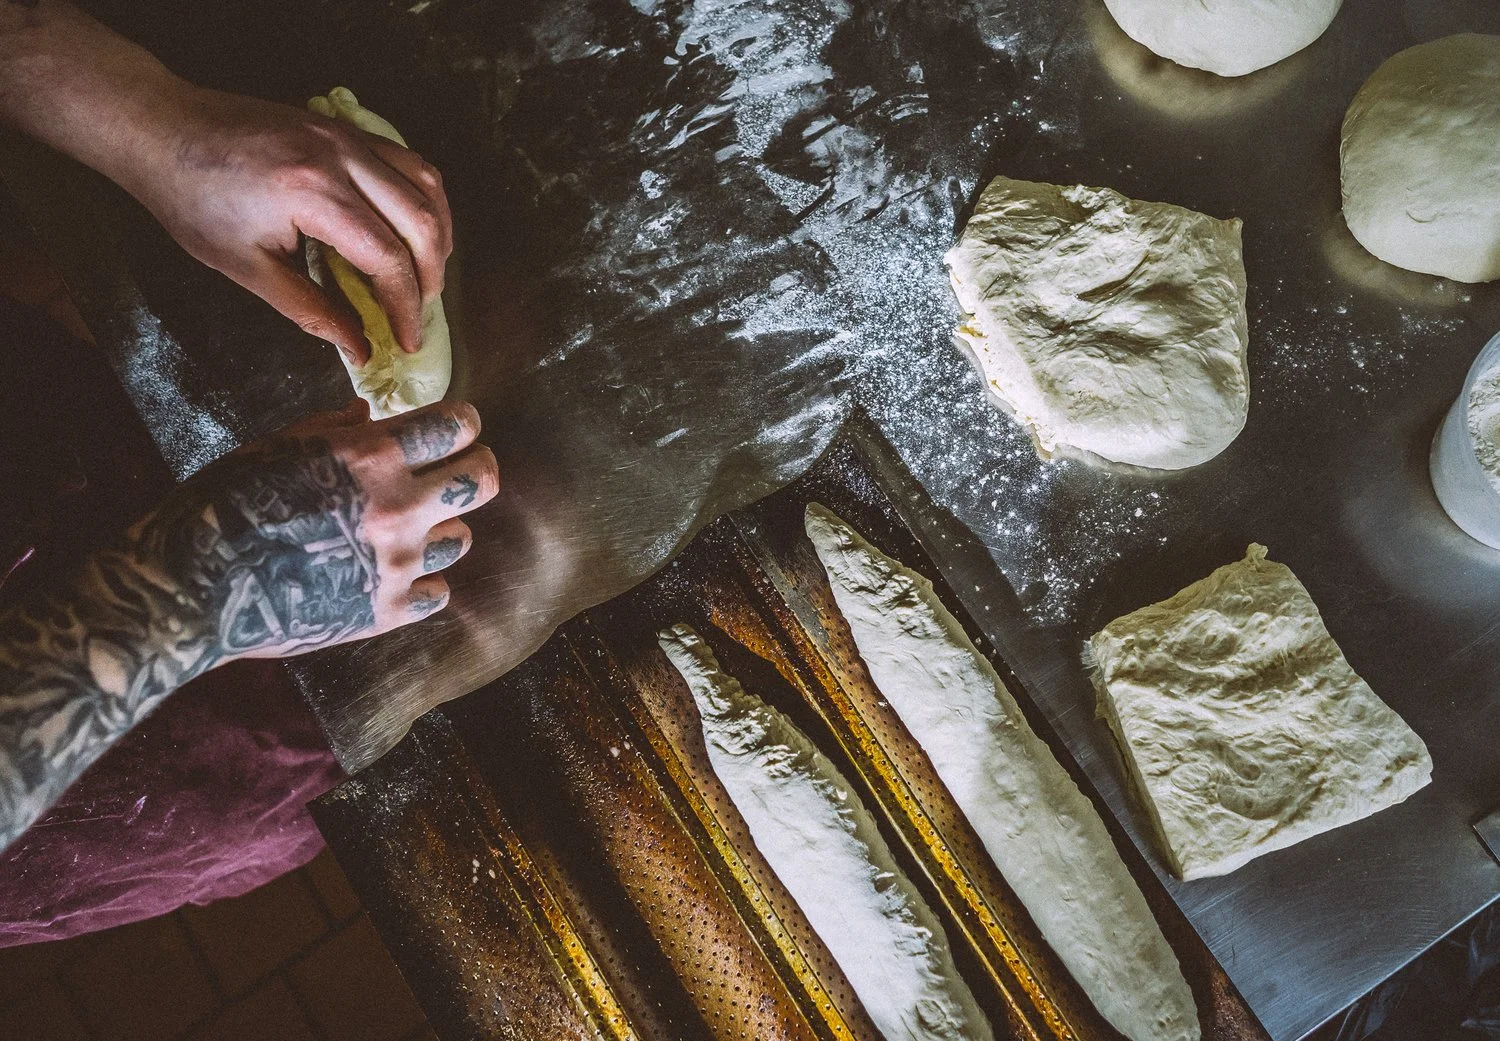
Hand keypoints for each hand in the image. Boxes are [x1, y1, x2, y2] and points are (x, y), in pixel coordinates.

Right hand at [0, 399, 494, 846]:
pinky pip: (438, 592)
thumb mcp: (275, 447)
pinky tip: (394, 574)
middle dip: (474, 467)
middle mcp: (396, 508)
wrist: (194, 590)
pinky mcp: (388, 612)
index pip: (457, 428)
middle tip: (458, 470)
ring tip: (407, 530)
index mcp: (370, 457)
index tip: (454, 428)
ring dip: (441, 529)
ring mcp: (396, 564)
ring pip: (462, 538)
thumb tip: (371, 413)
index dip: (461, 424)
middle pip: (482, 480)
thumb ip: (333, 429)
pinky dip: (423, 582)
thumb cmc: (223, 506)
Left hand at [121, 85, 453, 366]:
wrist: (162, 130)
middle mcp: (340, 158)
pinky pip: (409, 161)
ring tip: (429, 273)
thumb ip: (311, 311)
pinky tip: (416, 229)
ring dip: (439, 235)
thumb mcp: (246, 267)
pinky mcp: (345, 128)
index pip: (387, 259)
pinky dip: (425, 199)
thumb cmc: (192, 200)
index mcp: (313, 194)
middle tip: (420, 312)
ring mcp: (347, 136)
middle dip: (431, 277)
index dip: (407, 307)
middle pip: (420, 221)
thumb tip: (360, 348)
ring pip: (427, 185)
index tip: (407, 341)